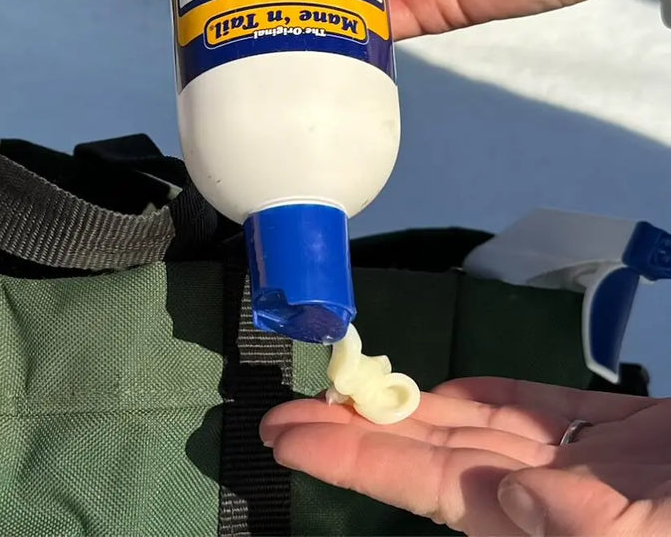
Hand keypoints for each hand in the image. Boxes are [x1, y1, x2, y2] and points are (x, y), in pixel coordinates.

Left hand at [261, 377, 670, 535]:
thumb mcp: (656, 514)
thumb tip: (514, 497)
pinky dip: (479, 395)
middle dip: (357, 434)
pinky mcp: (609, 430)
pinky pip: (528, 407)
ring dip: (404, 408)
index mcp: (553, 523)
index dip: (356, 461)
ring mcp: (578, 458)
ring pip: (469, 425)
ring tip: (339, 392)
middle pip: (433, 457)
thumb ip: (592, 518)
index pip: (430, 487)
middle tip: (281, 416)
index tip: (290, 440)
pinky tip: (435, 391)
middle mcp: (549, 494)